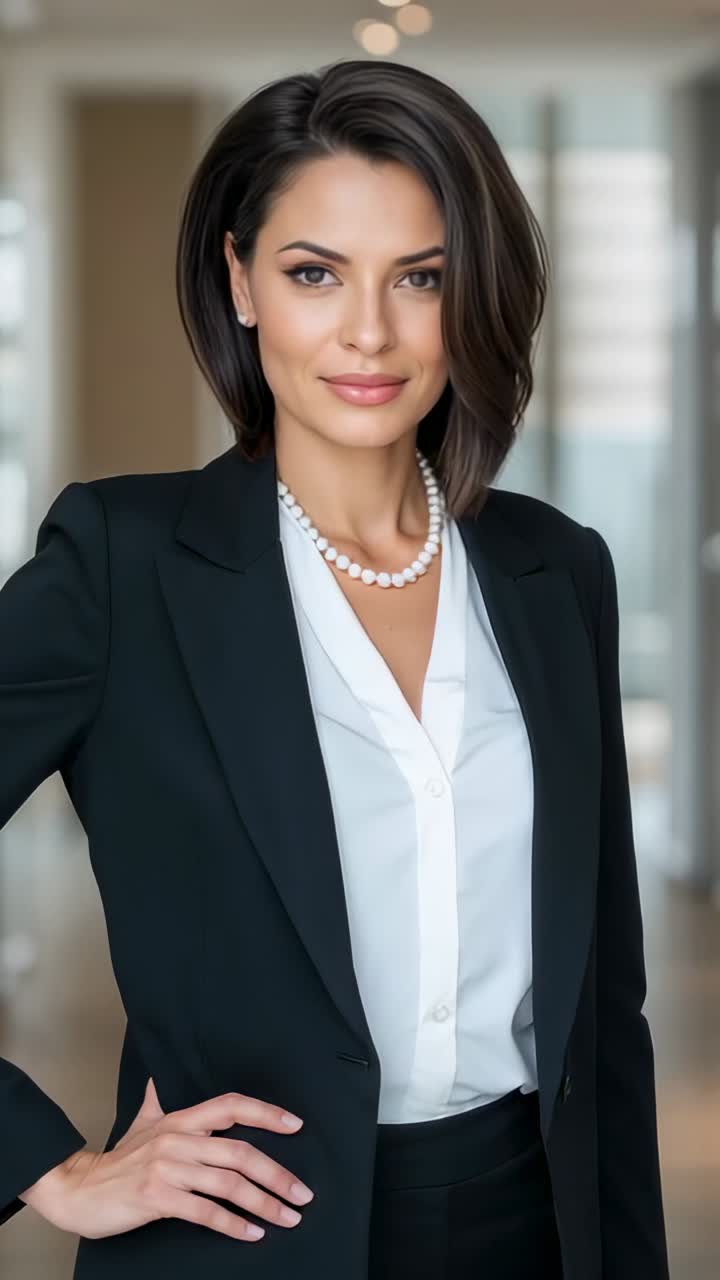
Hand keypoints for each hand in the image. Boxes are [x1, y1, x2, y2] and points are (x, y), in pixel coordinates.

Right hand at [17, 1077, 313, 1242]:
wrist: (78, 1190)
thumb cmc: (117, 1161)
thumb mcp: (142, 1123)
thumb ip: (158, 1101)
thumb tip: (160, 1080)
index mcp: (180, 1120)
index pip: (231, 1106)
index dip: (266, 1113)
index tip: (296, 1125)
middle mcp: (178, 1139)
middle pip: (240, 1152)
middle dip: (277, 1174)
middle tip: (303, 1195)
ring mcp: (168, 1168)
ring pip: (229, 1184)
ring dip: (264, 1203)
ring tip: (287, 1217)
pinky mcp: (158, 1198)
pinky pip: (205, 1212)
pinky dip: (233, 1224)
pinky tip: (252, 1234)